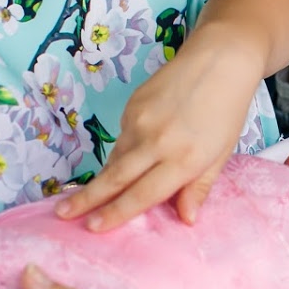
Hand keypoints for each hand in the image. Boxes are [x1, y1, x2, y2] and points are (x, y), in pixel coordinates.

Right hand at [57, 33, 263, 230]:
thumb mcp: (221, 154)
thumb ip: (199, 188)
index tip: (91, 228)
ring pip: (116, 158)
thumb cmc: (227, 111)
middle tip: (61, 215)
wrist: (220, 60)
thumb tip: (186, 220)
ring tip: (82, 197)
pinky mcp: (132, 105)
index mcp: (183, 159)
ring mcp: (141, 121)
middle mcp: (157, 142)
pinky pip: (121, 137)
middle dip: (86, 199)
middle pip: (115, 178)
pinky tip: (128, 158)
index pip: (142, 194)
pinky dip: (122, 152)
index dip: (115, 214)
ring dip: (102, 178)